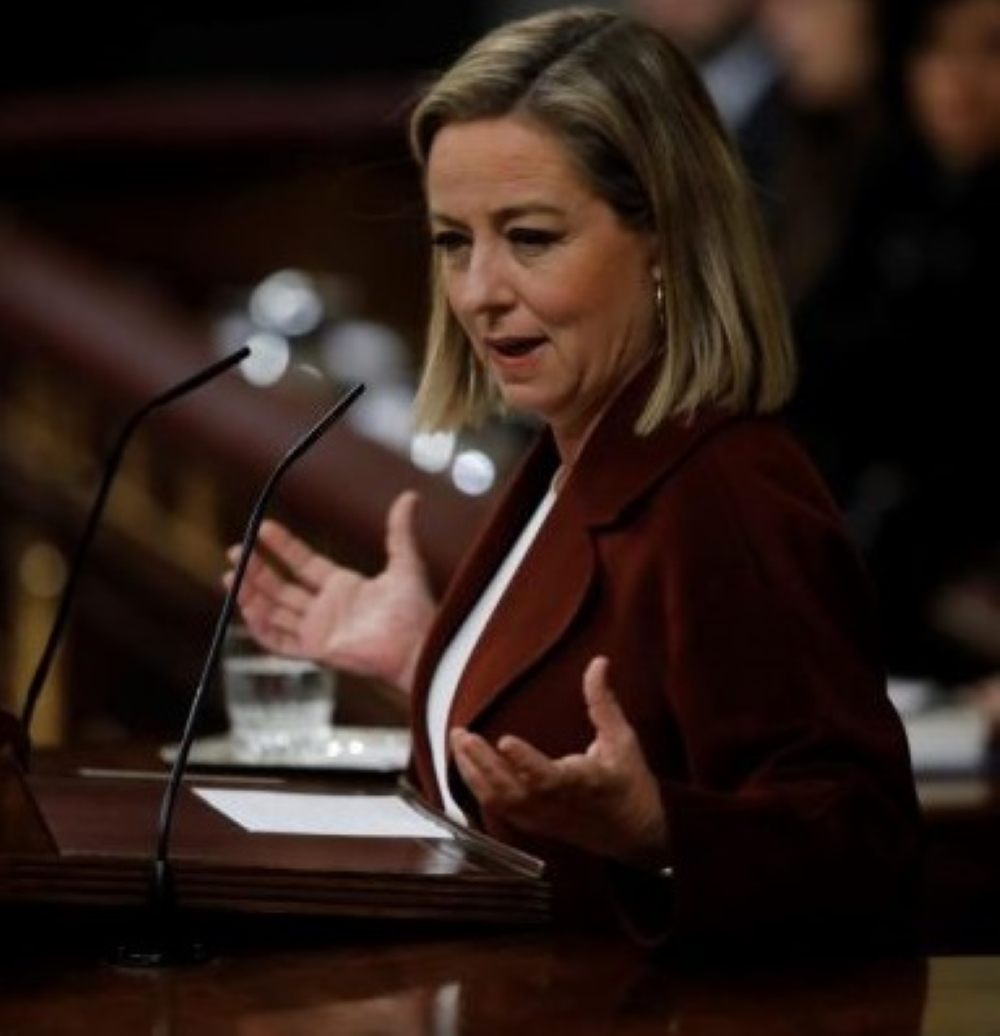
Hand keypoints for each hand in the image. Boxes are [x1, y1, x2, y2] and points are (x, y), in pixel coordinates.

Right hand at [223, 490, 436, 692]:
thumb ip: (400, 530)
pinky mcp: (316, 651)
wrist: (419, 647)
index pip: (303, 563)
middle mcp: (327, 609)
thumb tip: (410, 496)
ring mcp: (320, 631)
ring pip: (274, 611)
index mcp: (344, 588)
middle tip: (236, 549)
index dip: (282, 546)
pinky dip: (260, 627)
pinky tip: (246, 607)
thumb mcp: (405, 562)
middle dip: (258, 568)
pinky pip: (279, 642)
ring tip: (231, 574)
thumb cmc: (417, 612)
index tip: (263, 528)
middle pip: (282, 586)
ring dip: (251, 594)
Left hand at [450, 656, 669, 868]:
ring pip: (499, 802)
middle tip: (462, 733)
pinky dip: (478, 785)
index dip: (526, 762)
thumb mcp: (622, 740)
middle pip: (512, 790)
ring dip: (474, 772)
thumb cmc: (630, 784)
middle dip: (483, 763)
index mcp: (584, 784)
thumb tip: (598, 662)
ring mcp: (543, 818)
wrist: (637, 835)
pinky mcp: (532, 823)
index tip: (505, 740)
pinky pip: (497, 808)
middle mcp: (558, 805)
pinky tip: (466, 762)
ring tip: (458, 741)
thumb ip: (603, 702)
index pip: (549, 777)